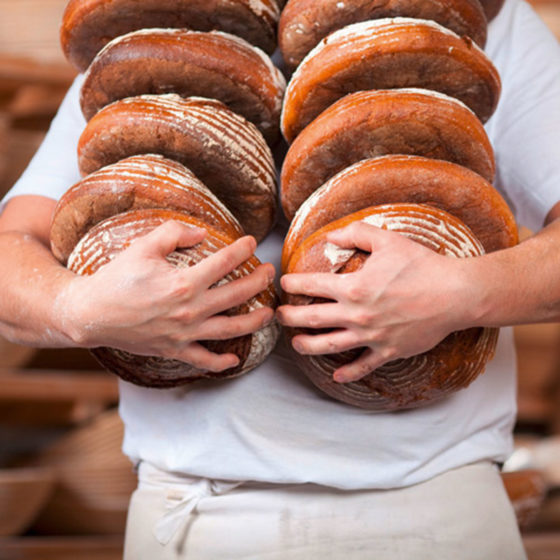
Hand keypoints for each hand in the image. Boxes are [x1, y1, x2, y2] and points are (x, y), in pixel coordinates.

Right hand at [57, 221, 274, 371]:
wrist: (91, 314)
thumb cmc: (116, 278)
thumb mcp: (143, 247)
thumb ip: (174, 233)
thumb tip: (202, 233)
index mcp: (184, 282)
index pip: (225, 262)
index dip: (243, 249)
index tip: (252, 242)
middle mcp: (190, 310)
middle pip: (238, 294)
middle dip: (259, 281)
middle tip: (269, 272)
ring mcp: (185, 333)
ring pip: (232, 329)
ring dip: (255, 320)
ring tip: (269, 312)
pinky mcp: (175, 350)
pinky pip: (204, 360)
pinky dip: (221, 362)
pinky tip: (234, 359)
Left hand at [277, 222, 472, 382]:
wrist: (455, 295)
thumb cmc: (422, 265)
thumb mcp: (387, 240)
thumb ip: (356, 234)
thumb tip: (330, 236)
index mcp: (353, 287)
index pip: (312, 285)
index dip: (293, 283)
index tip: (284, 283)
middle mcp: (356, 314)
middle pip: (311, 319)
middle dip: (289, 317)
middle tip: (279, 316)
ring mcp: (371, 336)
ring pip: (328, 346)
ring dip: (307, 345)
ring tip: (296, 343)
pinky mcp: (387, 351)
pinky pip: (362, 366)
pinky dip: (348, 373)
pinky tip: (336, 376)